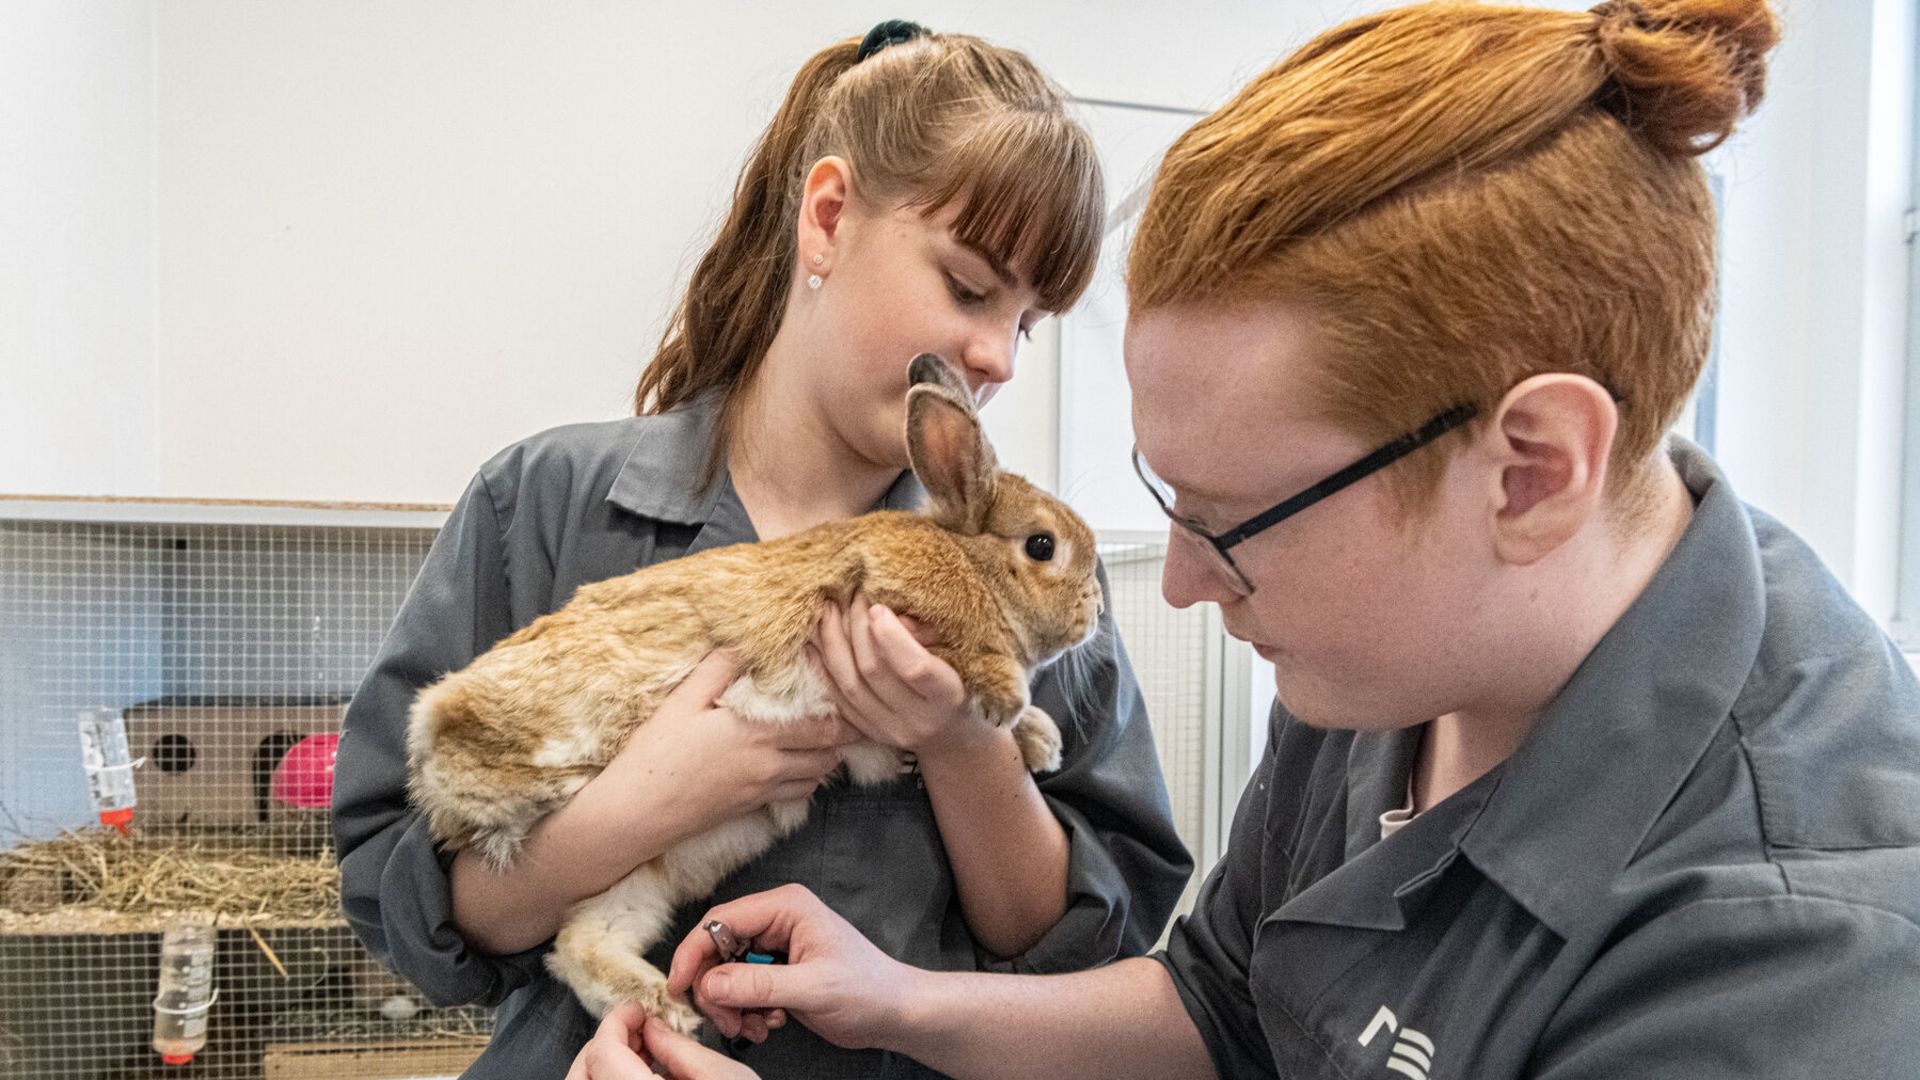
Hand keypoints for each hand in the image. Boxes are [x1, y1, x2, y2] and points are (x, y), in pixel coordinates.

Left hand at [565, 1002, 758, 1079]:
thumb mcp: (725, 1079)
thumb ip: (680, 1050)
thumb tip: (654, 1029)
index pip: (603, 1055)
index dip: (616, 1023)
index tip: (635, 1011)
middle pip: (581, 1079)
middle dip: (603, 1046)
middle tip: (634, 1030)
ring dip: (604, 1069)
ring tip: (639, 1055)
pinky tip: (641, 1079)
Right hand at [608, 650, 861, 829]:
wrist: (638, 811)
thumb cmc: (656, 752)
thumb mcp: (683, 700)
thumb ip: (719, 668)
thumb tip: (744, 642)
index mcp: (756, 731)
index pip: (820, 722)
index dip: (836, 706)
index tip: (835, 689)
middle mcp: (769, 763)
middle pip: (828, 749)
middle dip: (839, 732)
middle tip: (840, 712)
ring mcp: (763, 789)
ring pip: (818, 775)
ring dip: (826, 756)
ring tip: (821, 736)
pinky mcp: (753, 807)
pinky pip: (798, 794)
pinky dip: (807, 779)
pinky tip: (796, 764)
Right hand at [667, 884, 917, 1050]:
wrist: (893, 1012)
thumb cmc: (868, 989)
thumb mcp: (813, 988)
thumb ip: (759, 984)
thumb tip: (710, 983)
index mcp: (785, 907)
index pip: (720, 921)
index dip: (693, 952)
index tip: (679, 987)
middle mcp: (775, 921)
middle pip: (715, 950)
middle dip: (716, 990)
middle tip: (729, 1022)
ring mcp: (773, 947)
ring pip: (723, 974)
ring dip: (731, 1007)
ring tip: (755, 1028)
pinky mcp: (774, 971)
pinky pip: (738, 990)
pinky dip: (744, 1013)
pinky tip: (769, 1024)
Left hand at [809, 594, 989, 760]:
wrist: (952, 733)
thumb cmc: (959, 682)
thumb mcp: (957, 655)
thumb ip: (926, 635)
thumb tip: (888, 615)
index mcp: (946, 697)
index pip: (915, 668)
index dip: (892, 635)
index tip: (878, 606)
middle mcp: (917, 720)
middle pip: (874, 672)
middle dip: (857, 628)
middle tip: (853, 598)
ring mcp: (888, 730)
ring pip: (849, 684)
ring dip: (833, 643)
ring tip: (829, 611)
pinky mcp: (867, 732)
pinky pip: (837, 697)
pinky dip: (822, 667)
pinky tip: (815, 641)